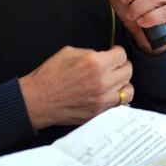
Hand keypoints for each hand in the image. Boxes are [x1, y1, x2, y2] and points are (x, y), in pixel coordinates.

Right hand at [19, 45, 133, 128]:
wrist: (38, 100)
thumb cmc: (50, 74)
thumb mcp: (70, 52)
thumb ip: (91, 53)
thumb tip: (104, 56)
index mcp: (96, 63)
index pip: (122, 54)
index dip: (116, 52)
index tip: (112, 53)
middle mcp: (103, 81)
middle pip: (128, 70)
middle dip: (120, 65)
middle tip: (112, 66)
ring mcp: (102, 100)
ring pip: (128, 89)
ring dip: (122, 83)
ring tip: (113, 81)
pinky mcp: (99, 113)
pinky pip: (119, 104)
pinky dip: (117, 98)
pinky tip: (108, 94)